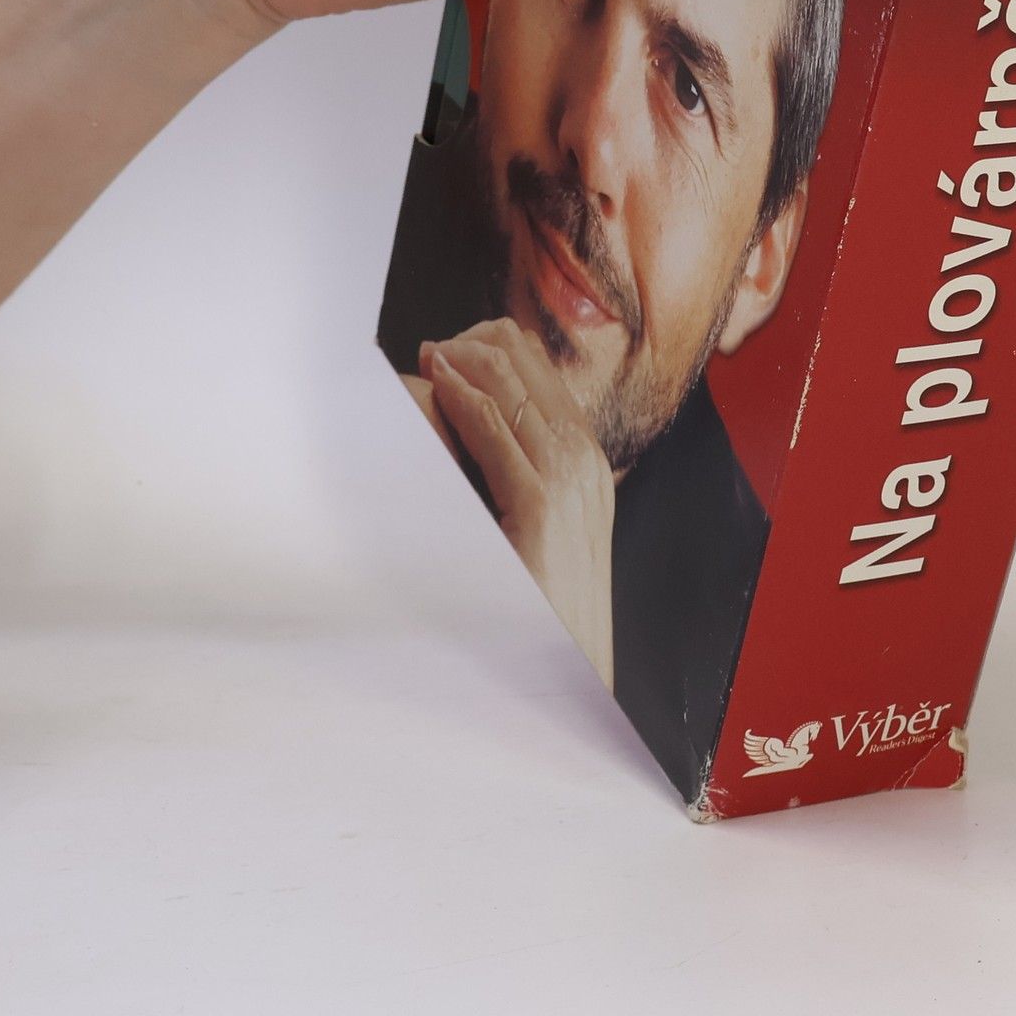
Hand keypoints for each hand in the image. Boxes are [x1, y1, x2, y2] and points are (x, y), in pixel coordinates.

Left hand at [422, 320, 616, 686]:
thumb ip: (521, 487)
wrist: (574, 671)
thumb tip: (476, 458)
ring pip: (513, 387)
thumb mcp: (540, 532)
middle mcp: (583, 461)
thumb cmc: (546, 608)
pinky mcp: (540, 505)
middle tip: (431, 350)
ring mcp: (567, 480)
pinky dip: (466, 397)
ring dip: (465, 361)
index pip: (542, 375)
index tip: (448, 350)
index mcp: (587, 463)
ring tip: (428, 356)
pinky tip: (439, 383)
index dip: (493, 349)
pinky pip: (497, 430)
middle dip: (476, 345)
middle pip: (530, 366)